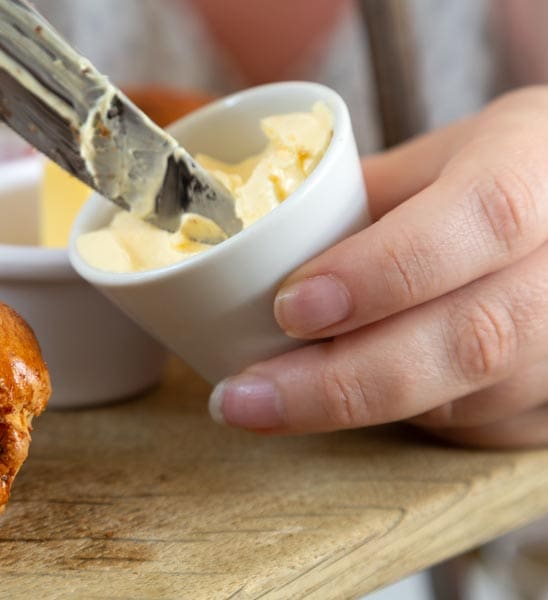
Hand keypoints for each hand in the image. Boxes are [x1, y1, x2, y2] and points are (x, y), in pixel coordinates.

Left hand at [209, 86, 547, 447]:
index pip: (483, 215)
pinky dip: (398, 420)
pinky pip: (479, 427)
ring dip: (354, 410)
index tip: (290, 307)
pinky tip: (338, 405)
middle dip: (344, 380)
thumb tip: (241, 251)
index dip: (384, 270)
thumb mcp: (427, 160)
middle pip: (477, 336)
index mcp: (537, 164)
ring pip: (474, 396)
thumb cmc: (484, 177)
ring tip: (263, 405)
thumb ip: (350, 201)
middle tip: (245, 396)